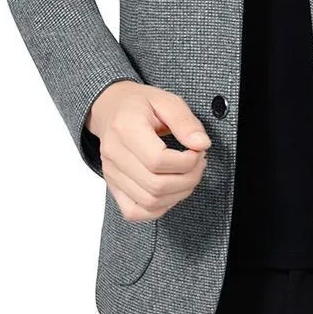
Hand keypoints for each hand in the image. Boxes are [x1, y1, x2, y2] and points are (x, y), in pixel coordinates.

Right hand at [86, 80, 211, 221]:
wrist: (110, 108)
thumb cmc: (139, 104)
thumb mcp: (166, 101)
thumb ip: (185, 122)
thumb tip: (201, 144)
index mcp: (126, 128)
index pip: (157, 160)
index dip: (186, 161)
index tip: (198, 151)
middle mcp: (114, 154)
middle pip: (155, 185)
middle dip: (188, 179)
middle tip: (198, 163)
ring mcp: (111, 173)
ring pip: (148, 202)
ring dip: (178, 194)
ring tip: (188, 174)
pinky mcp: (113, 186)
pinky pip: (134, 212)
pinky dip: (158, 208)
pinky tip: (171, 190)